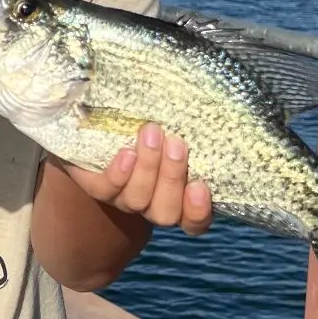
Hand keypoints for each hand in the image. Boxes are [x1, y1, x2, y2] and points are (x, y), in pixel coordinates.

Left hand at [58, 123, 213, 235]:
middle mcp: (151, 204)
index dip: (198, 210)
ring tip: (151, 133)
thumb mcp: (174, 125)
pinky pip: (106, 190)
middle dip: (173, 177)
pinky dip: (119, 173)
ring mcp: (123, 198)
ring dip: (148, 167)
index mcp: (177, 196)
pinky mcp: (97, 187)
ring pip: (138, 199)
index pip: (194, 220)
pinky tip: (126, 152)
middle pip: (166, 211)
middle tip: (176, 143)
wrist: (98, 125)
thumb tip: (221, 98)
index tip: (200, 185)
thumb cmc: (150, 124)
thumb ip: (190, 125)